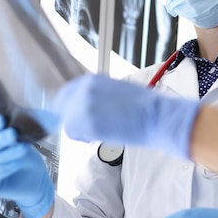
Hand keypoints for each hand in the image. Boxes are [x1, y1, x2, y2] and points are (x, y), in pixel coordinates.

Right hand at [0, 114, 53, 217]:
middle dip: (0, 139)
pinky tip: (18, 163)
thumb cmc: (29, 162)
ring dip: (6, 154)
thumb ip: (16, 139)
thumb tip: (13, 125)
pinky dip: (6, 168)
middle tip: (13, 133)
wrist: (37, 184)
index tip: (3, 119)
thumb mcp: (24, 146)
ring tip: (22, 149)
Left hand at [54, 73, 199, 158]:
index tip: (78, 115)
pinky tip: (98, 137)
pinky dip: (83, 138)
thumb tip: (90, 107)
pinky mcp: (86, 123)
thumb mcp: (116, 89)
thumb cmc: (144, 105)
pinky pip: (74, 134)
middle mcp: (83, 89)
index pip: (67, 92)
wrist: (156, 115)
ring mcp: (83, 106)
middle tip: (86, 128)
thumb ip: (98, 95)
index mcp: (92, 79)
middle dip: (71, 117)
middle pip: (62, 106)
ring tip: (99, 132)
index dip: (71, 106)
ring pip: (67, 122)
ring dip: (79, 129)